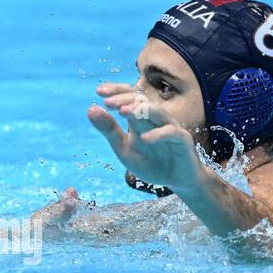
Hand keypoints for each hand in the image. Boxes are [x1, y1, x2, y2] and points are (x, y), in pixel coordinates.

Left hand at [87, 82, 206, 193]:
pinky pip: (171, 133)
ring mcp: (169, 127)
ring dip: (140, 110)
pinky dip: (158, 134)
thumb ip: (109, 130)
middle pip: (141, 100)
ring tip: (123, 112)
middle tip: (107, 102)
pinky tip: (144, 138)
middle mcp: (154, 119)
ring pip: (157, 112)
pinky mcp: (182, 140)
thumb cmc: (149, 162)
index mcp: (139, 118)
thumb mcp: (123, 148)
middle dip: (123, 99)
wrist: (175, 181)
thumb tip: (90, 109)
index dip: (116, 91)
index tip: (99, 91)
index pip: (129, 96)